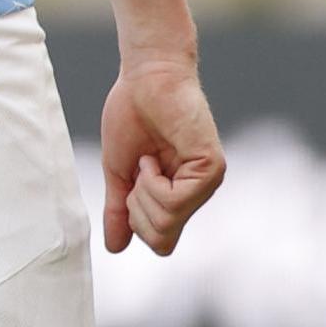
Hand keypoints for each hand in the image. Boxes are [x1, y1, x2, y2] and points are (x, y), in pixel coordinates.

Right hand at [101, 56, 224, 255]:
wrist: (144, 78)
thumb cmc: (132, 115)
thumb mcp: (118, 171)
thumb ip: (119, 209)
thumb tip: (114, 248)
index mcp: (177, 195)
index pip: (161, 241)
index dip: (135, 221)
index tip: (130, 185)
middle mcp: (196, 193)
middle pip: (162, 238)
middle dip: (136, 209)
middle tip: (137, 172)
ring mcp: (206, 183)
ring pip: (168, 222)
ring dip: (143, 193)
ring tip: (147, 159)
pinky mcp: (211, 170)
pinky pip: (175, 202)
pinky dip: (154, 183)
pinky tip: (153, 158)